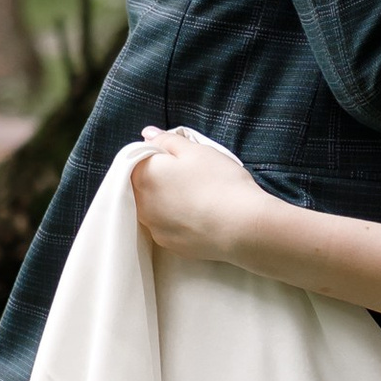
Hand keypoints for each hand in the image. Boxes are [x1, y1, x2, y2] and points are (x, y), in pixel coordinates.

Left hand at [132, 129, 273, 261]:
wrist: (243, 227)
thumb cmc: (220, 182)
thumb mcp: (196, 151)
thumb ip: (167, 140)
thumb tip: (147, 134)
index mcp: (143, 176)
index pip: (138, 161)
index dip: (159, 157)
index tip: (181, 159)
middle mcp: (141, 204)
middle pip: (144, 186)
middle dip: (162, 180)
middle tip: (193, 177)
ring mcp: (154, 228)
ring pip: (155, 208)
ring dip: (169, 201)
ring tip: (199, 199)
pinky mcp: (169, 245)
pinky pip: (168, 227)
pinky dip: (179, 220)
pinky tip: (200, 217)